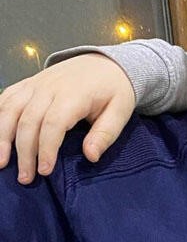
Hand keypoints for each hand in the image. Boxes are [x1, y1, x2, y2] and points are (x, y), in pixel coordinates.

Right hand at [0, 53, 134, 183]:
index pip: (53, 123)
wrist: (106, 63)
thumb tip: (91, 156)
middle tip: (25, 178)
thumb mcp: (120, 111)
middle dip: (24, 152)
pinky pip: (5, 99)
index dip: (46, 149)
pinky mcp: (27, 84)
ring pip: (9, 109)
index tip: (45, 171)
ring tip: (1, 163)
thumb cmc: (114, 90)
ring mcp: (35, 84)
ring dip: (1, 137)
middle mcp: (49, 87)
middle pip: (28, 121)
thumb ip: (106, 133)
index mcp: (74, 94)